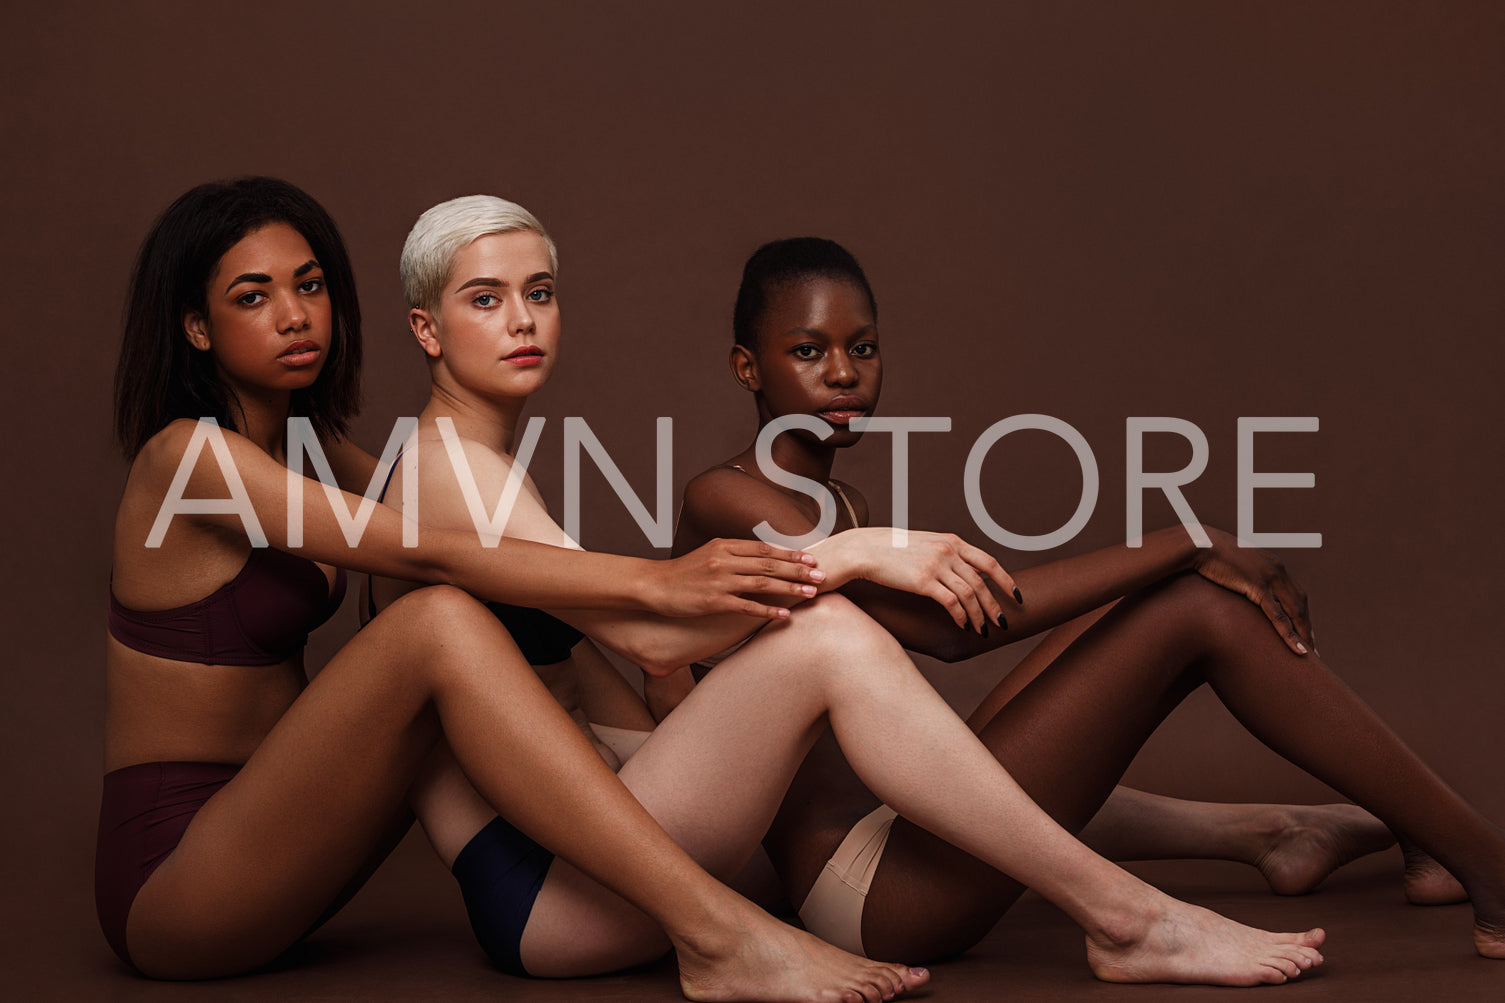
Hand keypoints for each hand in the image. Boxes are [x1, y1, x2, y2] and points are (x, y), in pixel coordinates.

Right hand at [647, 539, 824, 618]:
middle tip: (821, 575)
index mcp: (724, 545)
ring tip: (811, 593)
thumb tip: (761, 558)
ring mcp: (719, 581)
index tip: (810, 558)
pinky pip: (746, 606)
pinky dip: (768, 610)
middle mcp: (724, 560)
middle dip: (798, 570)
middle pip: (769, 564)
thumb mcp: (708, 554)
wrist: (653, 585)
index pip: (764, 548)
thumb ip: (733, 554)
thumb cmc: (682, 572)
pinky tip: (784, 614)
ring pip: (763, 583)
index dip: (789, 554)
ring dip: (790, 588)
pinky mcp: (713, 602)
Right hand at [811, 528, 1015, 631]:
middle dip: (995, 605)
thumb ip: (946, 554)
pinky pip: (951, 603)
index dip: (1006, 580)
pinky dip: (961, 616)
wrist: (865, 550)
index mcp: (951, 541)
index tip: (1015, 595)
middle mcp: (948, 551)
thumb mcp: (925, 544)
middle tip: (1001, 622)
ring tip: (982, 629)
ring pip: (970, 594)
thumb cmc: (892, 550)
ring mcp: (936, 565)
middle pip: (982, 582)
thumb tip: (963, 571)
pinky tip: (961, 625)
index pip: (989, 562)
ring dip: (979, 615)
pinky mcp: (923, 582)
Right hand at [1193, 526, 1314, 654]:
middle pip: (1300, 603)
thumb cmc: (1209, 553)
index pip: (1295, 593)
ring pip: (1294, 611)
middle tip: (1313, 647)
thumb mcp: (1232, 563)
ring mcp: (1269, 578)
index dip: (1302, 613)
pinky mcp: (1258, 587)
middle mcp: (1278, 570)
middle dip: (1307, 626)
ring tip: (1309, 653)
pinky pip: (1278, 615)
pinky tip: (1297, 649)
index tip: (1305, 630)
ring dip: (1304, 634)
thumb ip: (1241, 574)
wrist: (1200, 544)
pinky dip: (1289, 634)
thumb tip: (1237, 584)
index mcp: (1274, 564)